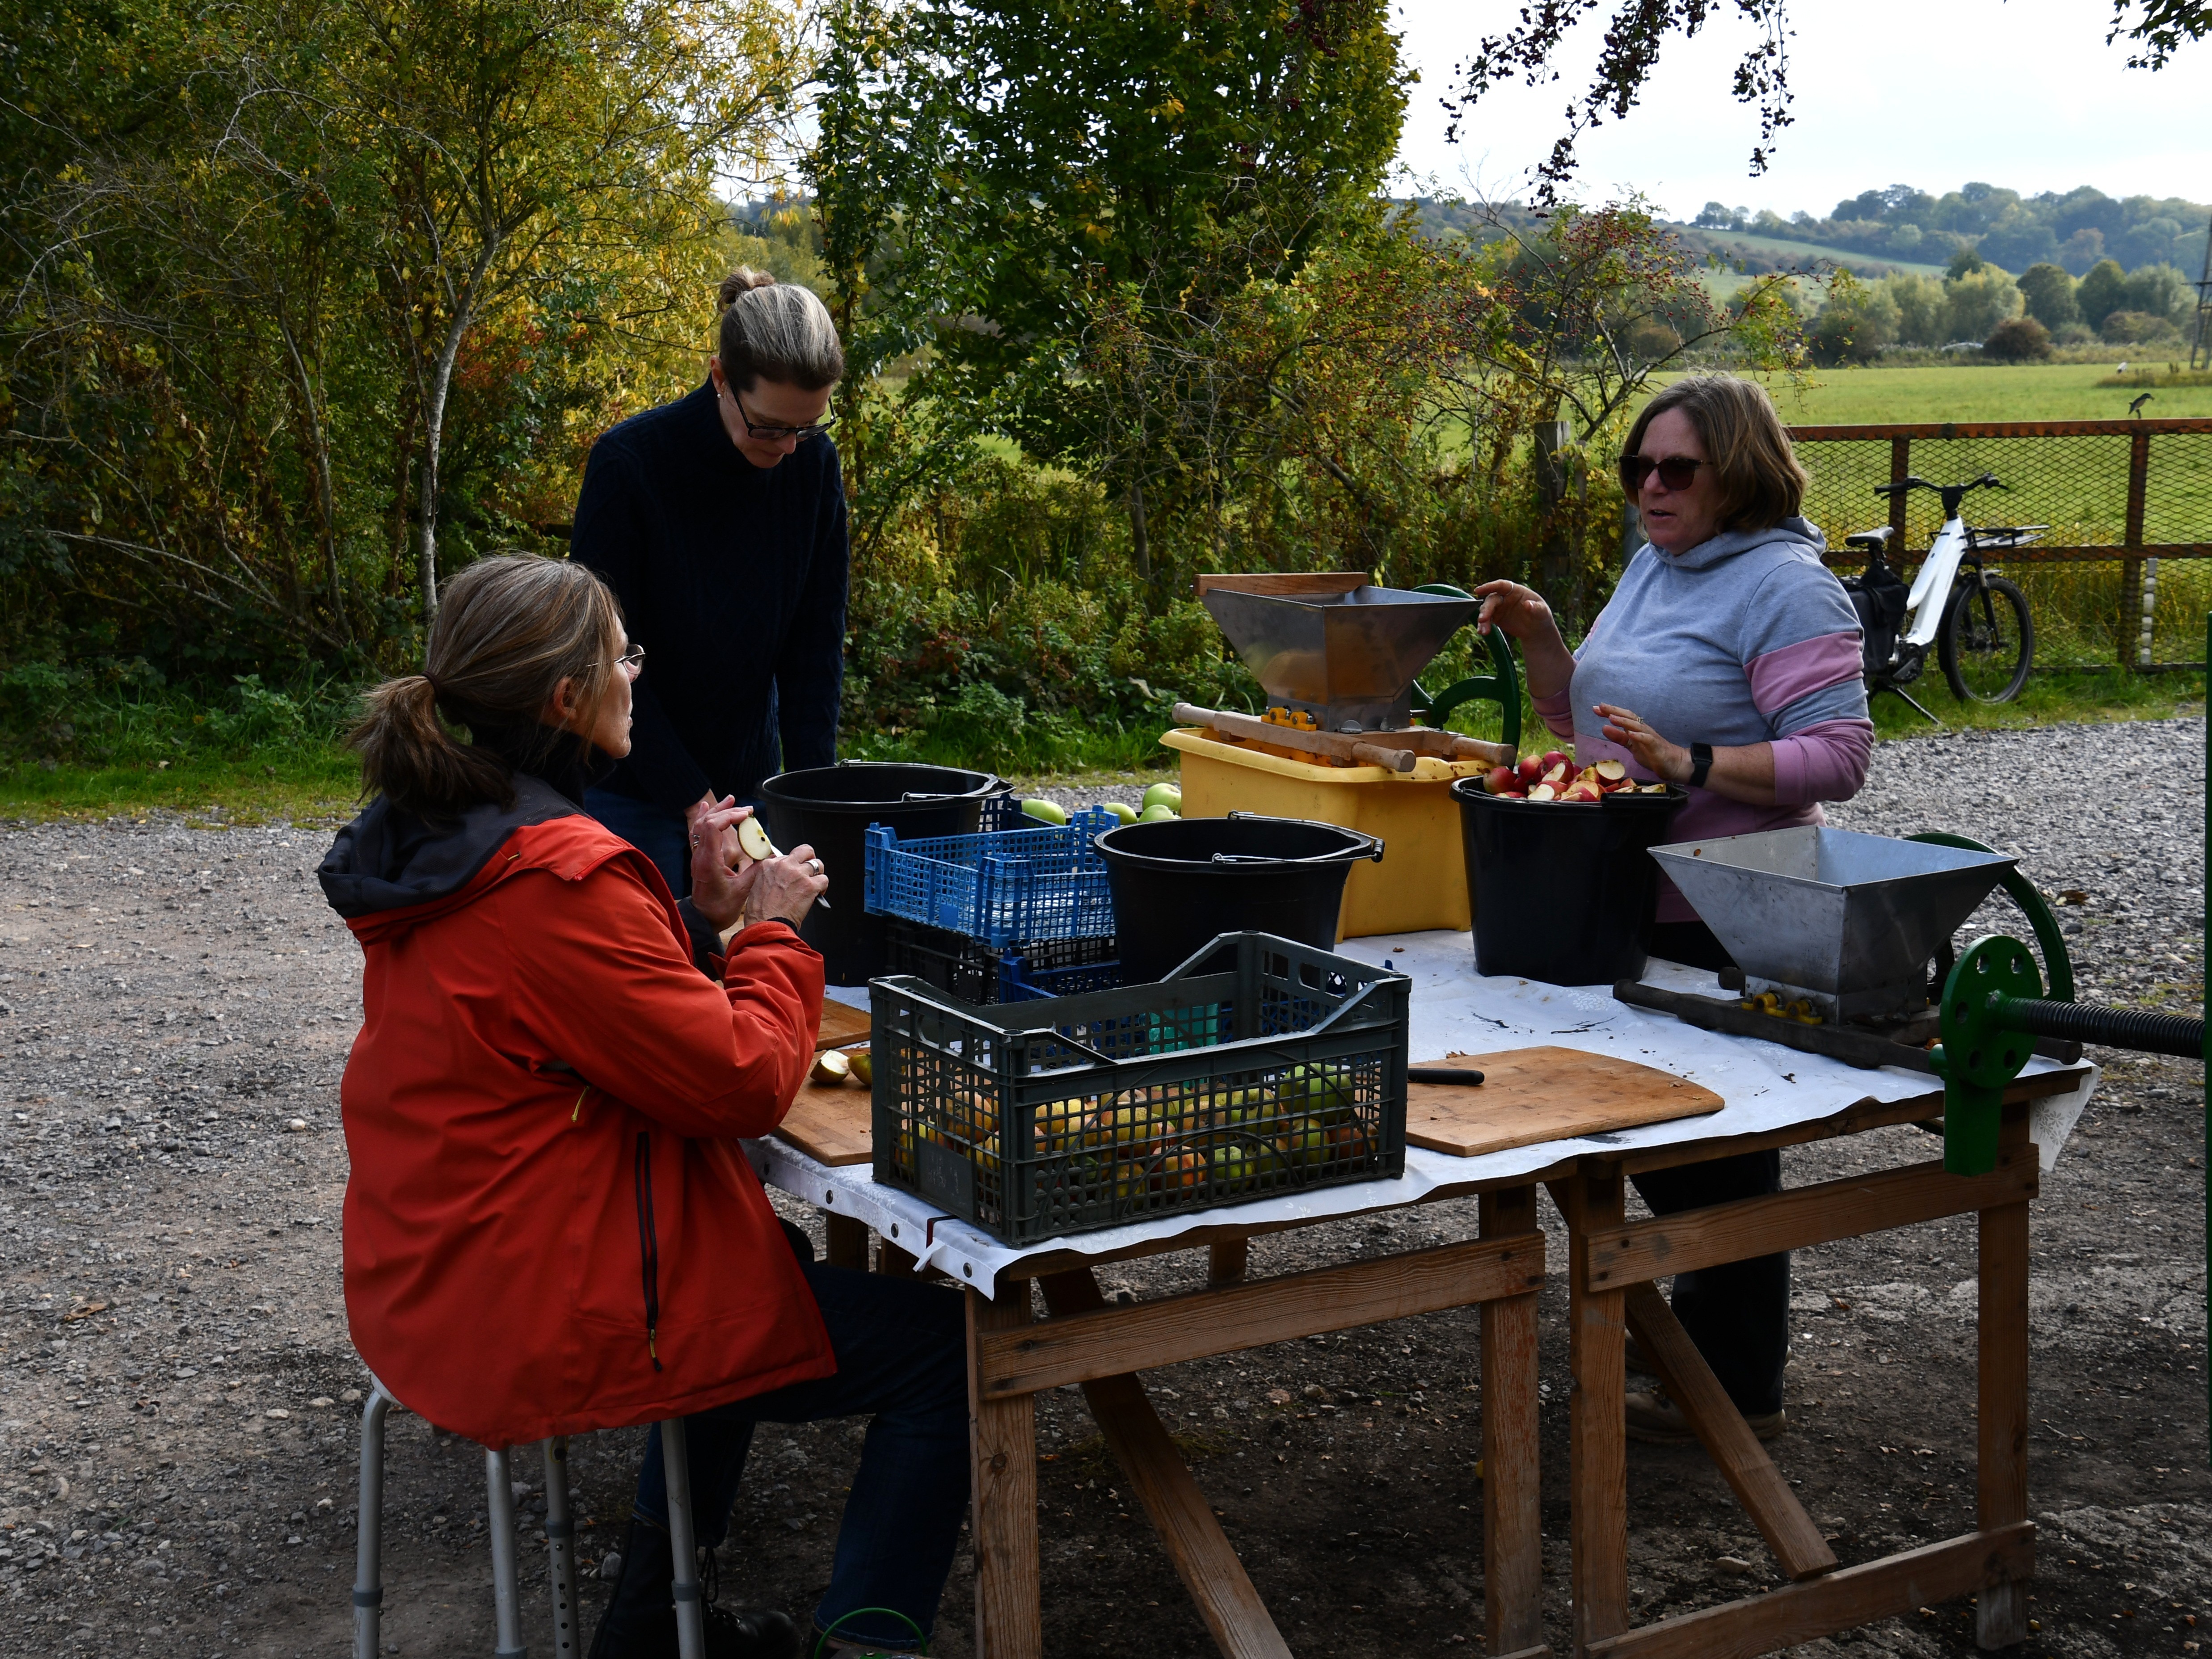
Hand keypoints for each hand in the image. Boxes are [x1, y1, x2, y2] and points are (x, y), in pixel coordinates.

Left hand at [686, 796, 755, 929]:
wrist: (702, 920)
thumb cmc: (719, 909)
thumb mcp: (742, 891)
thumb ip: (756, 871)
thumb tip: (770, 857)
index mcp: (709, 861)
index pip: (713, 827)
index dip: (729, 816)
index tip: (746, 815)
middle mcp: (700, 855)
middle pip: (708, 822)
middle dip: (728, 812)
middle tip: (747, 811)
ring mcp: (698, 856)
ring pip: (701, 824)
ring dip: (717, 811)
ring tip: (731, 799)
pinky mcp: (700, 858)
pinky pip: (698, 832)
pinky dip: (704, 818)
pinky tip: (708, 807)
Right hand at [743, 842, 829, 928]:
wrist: (766, 926)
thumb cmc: (760, 913)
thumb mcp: (757, 887)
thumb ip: (770, 877)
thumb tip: (781, 878)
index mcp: (769, 865)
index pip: (787, 855)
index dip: (792, 865)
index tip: (794, 873)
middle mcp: (784, 865)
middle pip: (805, 851)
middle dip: (809, 858)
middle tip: (810, 870)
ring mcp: (798, 874)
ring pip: (817, 864)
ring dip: (817, 875)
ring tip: (814, 884)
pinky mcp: (810, 886)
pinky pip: (824, 880)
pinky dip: (823, 888)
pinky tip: (817, 895)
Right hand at [1470, 579, 1576, 700]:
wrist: (1536, 631)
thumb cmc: (1541, 617)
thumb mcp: (1543, 612)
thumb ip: (1536, 608)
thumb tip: (1528, 604)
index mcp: (1516, 590)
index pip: (1501, 585)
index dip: (1489, 586)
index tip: (1478, 591)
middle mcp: (1505, 597)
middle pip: (1492, 600)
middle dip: (1486, 609)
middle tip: (1483, 619)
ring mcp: (1500, 608)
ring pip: (1486, 610)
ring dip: (1483, 620)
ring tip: (1483, 631)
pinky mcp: (1496, 618)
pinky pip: (1487, 620)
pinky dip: (1483, 626)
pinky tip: (1483, 632)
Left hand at [1594, 704, 1691, 784]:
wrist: (1673, 763)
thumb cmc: (1651, 753)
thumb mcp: (1631, 746)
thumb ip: (1619, 737)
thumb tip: (1603, 727)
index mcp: (1636, 729)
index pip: (1622, 717)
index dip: (1609, 712)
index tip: (1595, 709)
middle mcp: (1643, 730)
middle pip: (1629, 717)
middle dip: (1614, 711)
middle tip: (1600, 706)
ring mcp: (1650, 737)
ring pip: (1637, 726)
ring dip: (1624, 721)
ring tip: (1611, 717)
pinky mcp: (1656, 746)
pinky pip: (1648, 739)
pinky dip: (1639, 736)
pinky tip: (1631, 733)